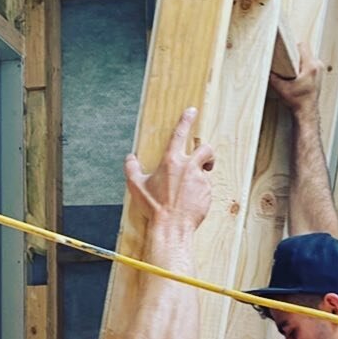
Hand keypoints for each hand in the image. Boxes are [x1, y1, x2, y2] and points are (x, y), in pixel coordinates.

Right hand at [125, 108, 214, 229]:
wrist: (171, 227)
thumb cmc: (154, 207)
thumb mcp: (137, 187)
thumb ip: (131, 169)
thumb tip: (129, 158)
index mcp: (171, 161)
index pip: (179, 134)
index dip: (186, 120)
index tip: (192, 111)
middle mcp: (188, 167)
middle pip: (205, 148)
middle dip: (207, 152)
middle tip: (204, 161)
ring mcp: (200, 180)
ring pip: (207, 170)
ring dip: (203, 175)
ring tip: (193, 188)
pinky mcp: (208, 192)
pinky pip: (207, 188)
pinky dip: (201, 192)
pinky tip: (191, 202)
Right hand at [269, 41, 322, 113]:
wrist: (307, 112)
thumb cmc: (298, 102)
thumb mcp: (281, 89)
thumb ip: (273, 78)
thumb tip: (266, 69)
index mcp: (311, 67)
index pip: (303, 46)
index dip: (292, 47)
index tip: (286, 51)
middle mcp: (317, 66)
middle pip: (305, 51)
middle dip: (295, 55)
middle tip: (287, 61)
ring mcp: (320, 70)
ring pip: (308, 57)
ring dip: (299, 61)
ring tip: (292, 68)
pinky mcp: (319, 74)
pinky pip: (310, 63)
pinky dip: (303, 66)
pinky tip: (296, 73)